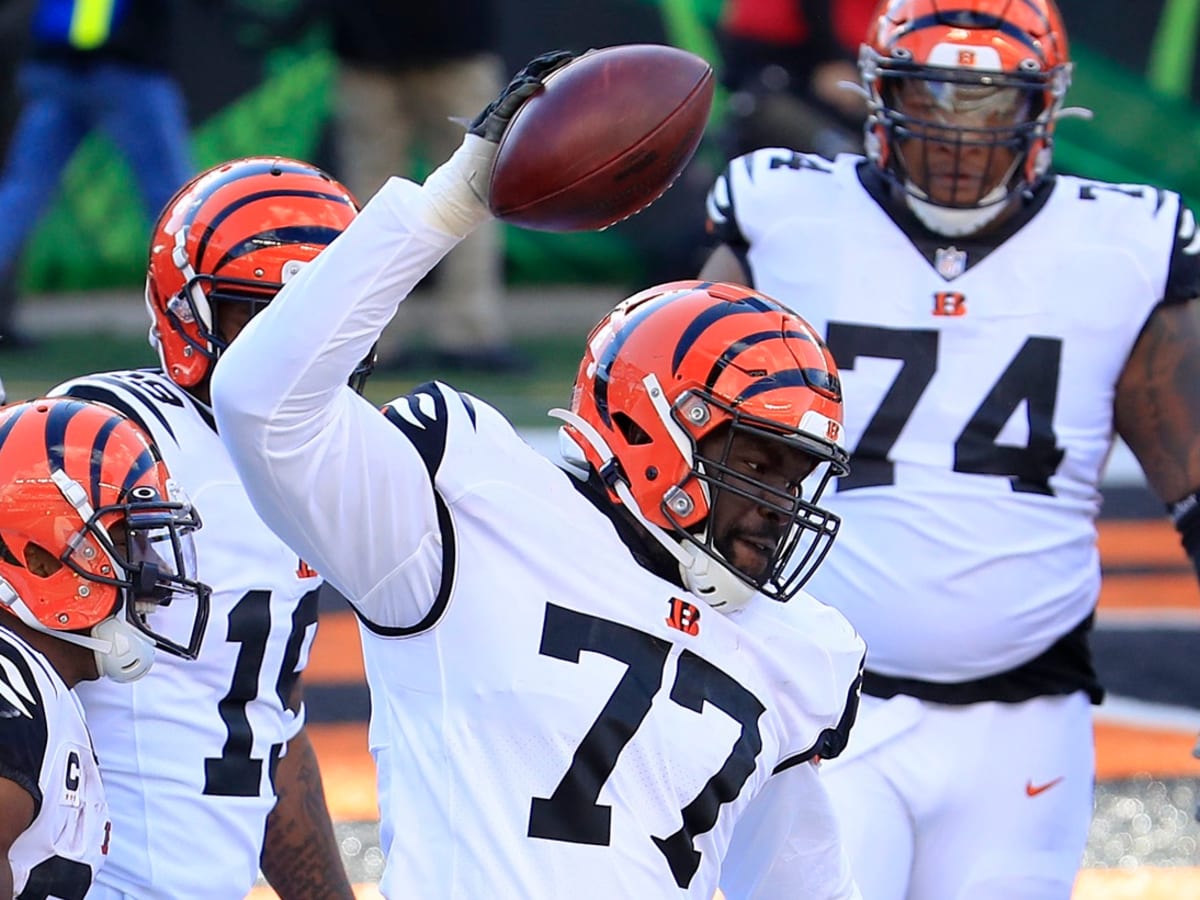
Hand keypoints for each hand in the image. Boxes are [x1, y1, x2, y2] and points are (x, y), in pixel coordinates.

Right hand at [421, 50, 575, 236]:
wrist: (466, 198)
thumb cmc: (499, 196)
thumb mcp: (536, 187)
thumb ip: (560, 185)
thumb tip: (600, 211)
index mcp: (523, 123)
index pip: (547, 93)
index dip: (567, 79)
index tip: (591, 70)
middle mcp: (511, 115)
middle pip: (536, 80)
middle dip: (558, 66)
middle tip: (585, 57)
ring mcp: (497, 117)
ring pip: (521, 84)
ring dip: (542, 70)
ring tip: (563, 61)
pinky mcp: (486, 124)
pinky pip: (505, 104)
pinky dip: (520, 92)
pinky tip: (537, 86)